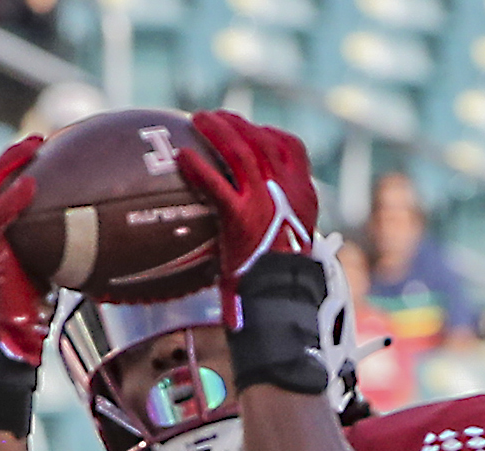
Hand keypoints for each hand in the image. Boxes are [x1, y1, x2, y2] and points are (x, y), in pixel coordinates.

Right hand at [0, 133, 49, 366]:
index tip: (43, 153)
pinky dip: (10, 200)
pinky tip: (30, 184)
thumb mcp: (48, 279)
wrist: (5, 346)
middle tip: (39, 140)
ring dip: (6, 165)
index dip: (14, 172)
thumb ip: (63, 256)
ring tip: (33, 146)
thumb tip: (108, 244)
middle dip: (10, 159)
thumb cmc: (27, 318)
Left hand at [180, 109, 319, 324]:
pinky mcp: (240, 217)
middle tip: (216, 117)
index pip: (290, 148)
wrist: (284, 299)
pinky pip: (216, 185)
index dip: (269, 134)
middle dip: (237, 124)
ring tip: (198, 120)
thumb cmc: (285, 280)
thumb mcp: (295, 246)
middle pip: (260, 141)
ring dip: (218, 130)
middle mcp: (285, 190)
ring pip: (239, 151)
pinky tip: (182, 158)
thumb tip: (262, 228)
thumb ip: (282, 227)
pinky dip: (198, 168)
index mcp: (302, 194)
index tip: (253, 129)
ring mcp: (263, 201)